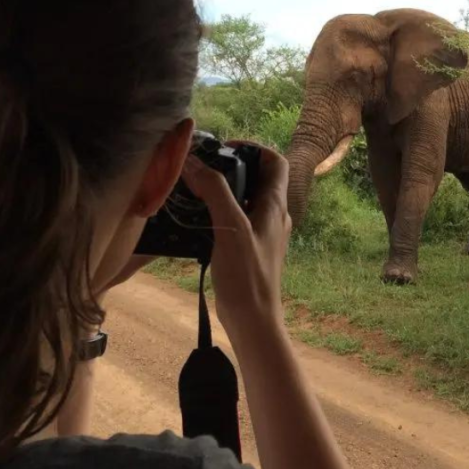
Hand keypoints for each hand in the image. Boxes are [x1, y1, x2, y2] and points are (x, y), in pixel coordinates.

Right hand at [182, 142, 291, 337]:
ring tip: (194, 189)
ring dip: (222, 190)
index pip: (274, 162)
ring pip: (244, 199)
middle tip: (201, 168)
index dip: (253, 148)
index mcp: (275, 206)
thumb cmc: (247, 276)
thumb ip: (215, 192)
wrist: (253, 320)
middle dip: (230, 167)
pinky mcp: (248, 249)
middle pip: (257, 178)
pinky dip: (218, 212)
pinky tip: (196, 219)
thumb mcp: (230, 227)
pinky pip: (236, 220)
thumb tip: (194, 162)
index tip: (224, 148)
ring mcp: (261, 233)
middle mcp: (272, 216)